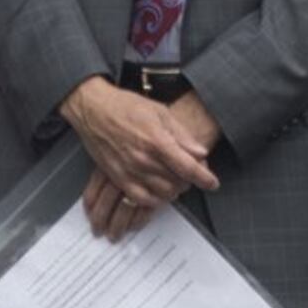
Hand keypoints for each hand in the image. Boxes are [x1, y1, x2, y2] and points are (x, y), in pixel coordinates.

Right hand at [58, 78, 221, 224]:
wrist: (94, 110)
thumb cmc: (127, 106)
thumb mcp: (161, 112)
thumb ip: (182, 135)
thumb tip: (201, 152)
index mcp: (157, 141)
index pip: (188, 168)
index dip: (204, 178)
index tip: (213, 183)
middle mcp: (143, 159)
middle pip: (177, 183)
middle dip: (189, 182)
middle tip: (191, 175)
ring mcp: (129, 171)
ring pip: (161, 194)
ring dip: (173, 191)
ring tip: (176, 182)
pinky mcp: (117, 178)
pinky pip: (140, 200)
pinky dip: (154, 200)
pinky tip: (158, 191)